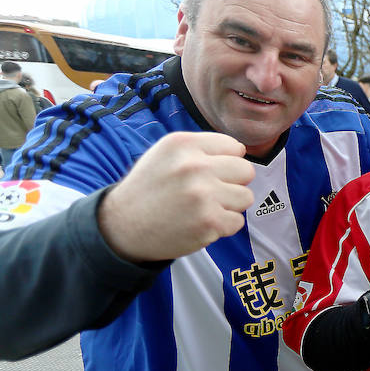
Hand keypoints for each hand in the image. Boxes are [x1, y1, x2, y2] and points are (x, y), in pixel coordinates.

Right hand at [98, 131, 255, 261]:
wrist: (123, 226)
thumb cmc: (152, 188)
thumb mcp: (167, 154)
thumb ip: (203, 149)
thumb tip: (241, 151)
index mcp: (183, 144)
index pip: (234, 146)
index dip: (224, 162)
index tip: (206, 173)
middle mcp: (194, 166)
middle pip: (246, 171)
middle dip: (232, 183)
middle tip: (207, 193)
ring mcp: (203, 195)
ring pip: (245, 197)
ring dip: (229, 206)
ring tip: (202, 208)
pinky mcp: (209, 221)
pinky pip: (237, 221)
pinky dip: (222, 226)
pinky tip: (198, 223)